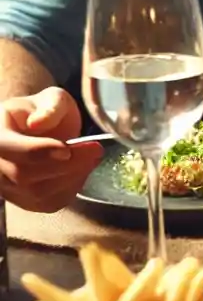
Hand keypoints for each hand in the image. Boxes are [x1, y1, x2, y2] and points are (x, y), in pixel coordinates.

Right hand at [0, 88, 103, 212]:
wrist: (40, 129)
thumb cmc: (43, 110)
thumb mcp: (51, 97)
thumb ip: (50, 106)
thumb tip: (39, 122)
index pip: (9, 149)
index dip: (39, 152)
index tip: (68, 149)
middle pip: (24, 175)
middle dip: (66, 165)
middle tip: (95, 150)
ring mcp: (6, 187)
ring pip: (37, 193)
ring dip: (72, 177)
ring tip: (92, 157)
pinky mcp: (24, 201)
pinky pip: (48, 204)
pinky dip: (71, 189)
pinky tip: (82, 170)